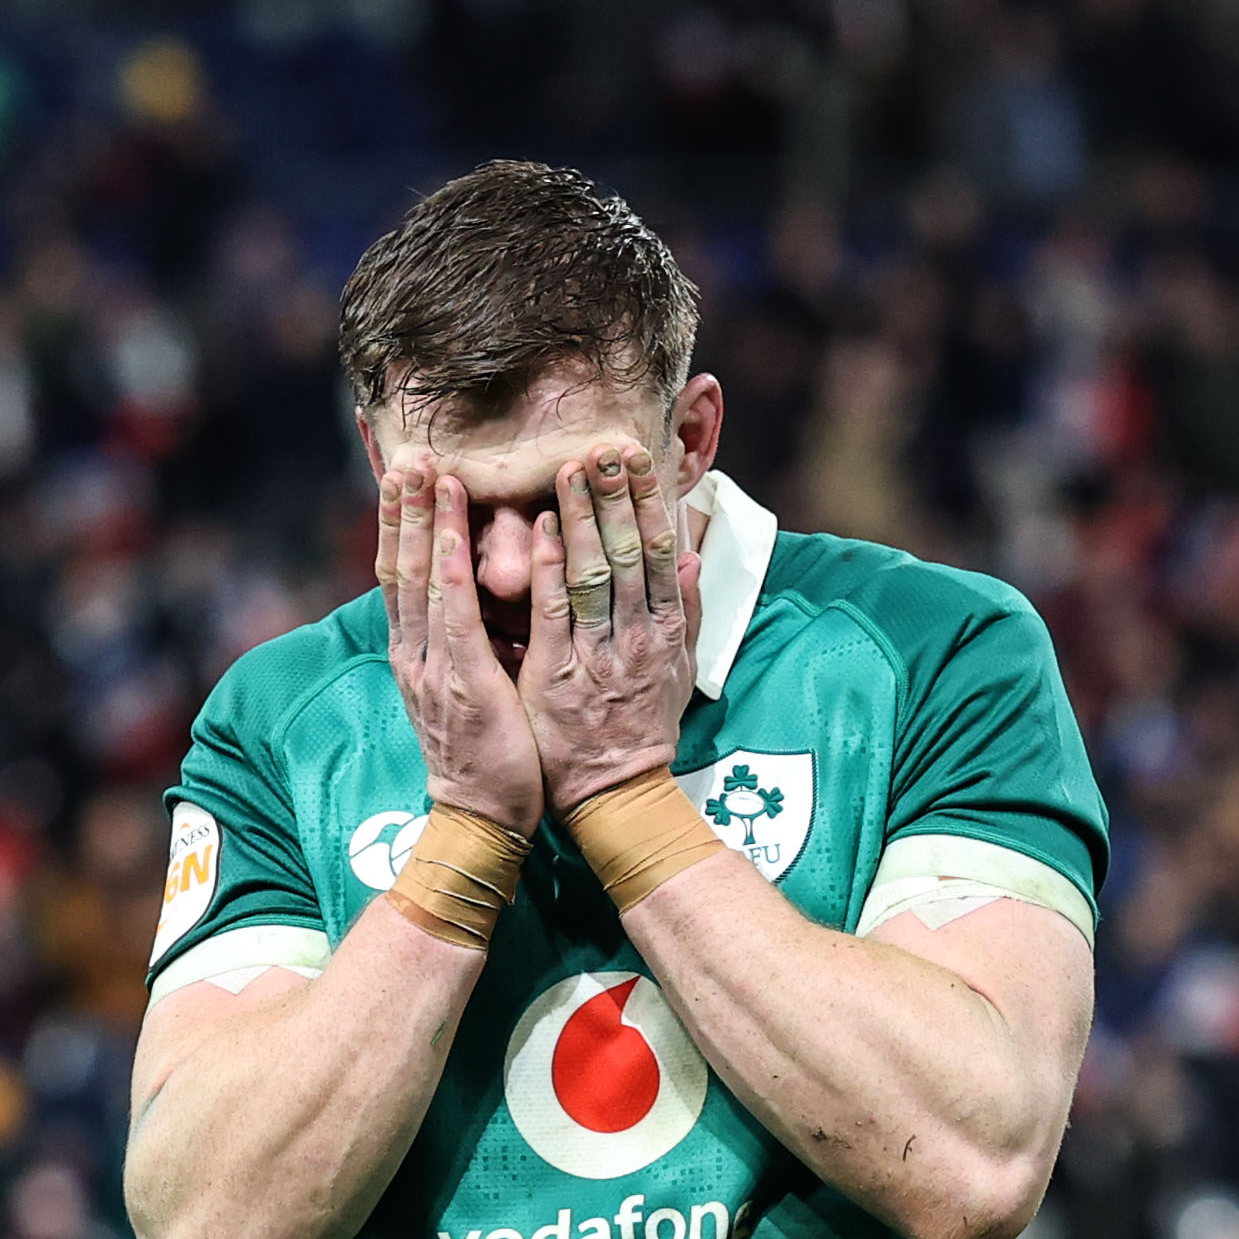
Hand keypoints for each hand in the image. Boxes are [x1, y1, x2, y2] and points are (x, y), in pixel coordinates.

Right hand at [378, 456, 542, 834]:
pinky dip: (453, 566)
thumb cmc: (488, 759)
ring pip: (423, 580)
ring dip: (425, 521)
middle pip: (401, 567)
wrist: (481, 819)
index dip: (402, 525)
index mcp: (417, 656)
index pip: (401, 577)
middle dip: (405, 509)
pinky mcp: (462, 682)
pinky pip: (456, 614)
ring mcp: (432, 667)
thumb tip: (477, 607)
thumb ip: (467, 646)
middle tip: (407, 454)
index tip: (406, 477)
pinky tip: (455, 529)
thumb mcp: (467, 692)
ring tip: (426, 471)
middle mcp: (414, 654)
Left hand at [520, 442, 700, 812]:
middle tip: (606, 442)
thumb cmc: (643, 730)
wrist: (615, 795)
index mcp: (667, 630)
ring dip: (581, 518)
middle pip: (631, 552)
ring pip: (593, 573)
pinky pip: (555, 614)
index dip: (651, 500)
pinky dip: (549, 569)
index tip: (640, 456)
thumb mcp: (682, 671)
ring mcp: (598, 654)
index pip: (663, 551)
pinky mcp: (558, 675)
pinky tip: (539, 530)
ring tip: (571, 468)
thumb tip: (698, 555)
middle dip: (617, 494)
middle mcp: (637, 636)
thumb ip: (689, 611)